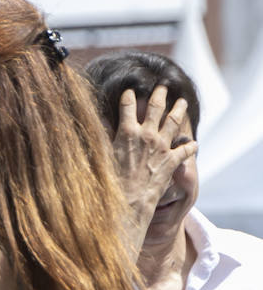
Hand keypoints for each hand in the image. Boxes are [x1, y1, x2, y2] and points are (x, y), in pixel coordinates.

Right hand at [111, 85, 196, 233]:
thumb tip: (94, 120)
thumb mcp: (100, 154)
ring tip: (183, 102)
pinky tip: (194, 143)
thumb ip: (100, 135)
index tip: (130, 90)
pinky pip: (185, 150)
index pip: (127, 106)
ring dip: (179, 110)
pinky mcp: (171, 162)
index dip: (128, 96)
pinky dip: (190, 146)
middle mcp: (146, 135)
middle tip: (162, 87)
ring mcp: (162, 147)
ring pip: (174, 122)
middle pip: (155, 108)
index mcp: (126, 132)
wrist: (128, 202)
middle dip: (159, 95)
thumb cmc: (109, 180)